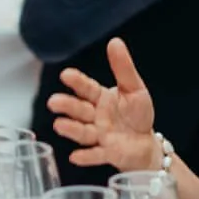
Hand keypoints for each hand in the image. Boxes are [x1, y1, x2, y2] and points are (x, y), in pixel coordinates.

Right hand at [47, 36, 159, 171]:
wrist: (146, 144)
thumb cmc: (137, 114)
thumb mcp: (134, 88)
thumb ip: (123, 68)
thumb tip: (115, 42)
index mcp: (101, 98)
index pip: (87, 88)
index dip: (77, 82)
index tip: (66, 75)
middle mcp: (96, 117)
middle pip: (80, 110)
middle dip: (67, 106)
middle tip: (53, 102)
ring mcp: (100, 136)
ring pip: (83, 132)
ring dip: (71, 130)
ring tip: (59, 125)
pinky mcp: (107, 153)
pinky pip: (96, 155)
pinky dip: (86, 157)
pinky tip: (75, 156)